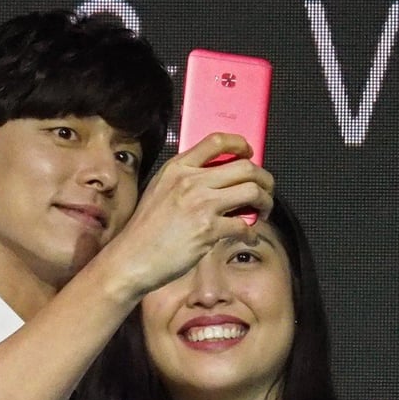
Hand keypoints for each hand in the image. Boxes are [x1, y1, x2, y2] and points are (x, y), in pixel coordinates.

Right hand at [102, 132, 273, 298]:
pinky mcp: (209, 229)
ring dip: (265, 202)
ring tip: (263, 211)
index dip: (240, 144)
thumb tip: (216, 177)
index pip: (216, 141)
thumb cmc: (144, 230)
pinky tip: (248, 236)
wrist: (132, 258)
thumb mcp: (159, 190)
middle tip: (266, 190)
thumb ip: (184, 179)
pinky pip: (244, 225)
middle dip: (264, 179)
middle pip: (245, 167)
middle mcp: (191, 181)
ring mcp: (201, 204)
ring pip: (252, 191)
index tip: (249, 153)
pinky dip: (252, 231)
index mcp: (177, 168)